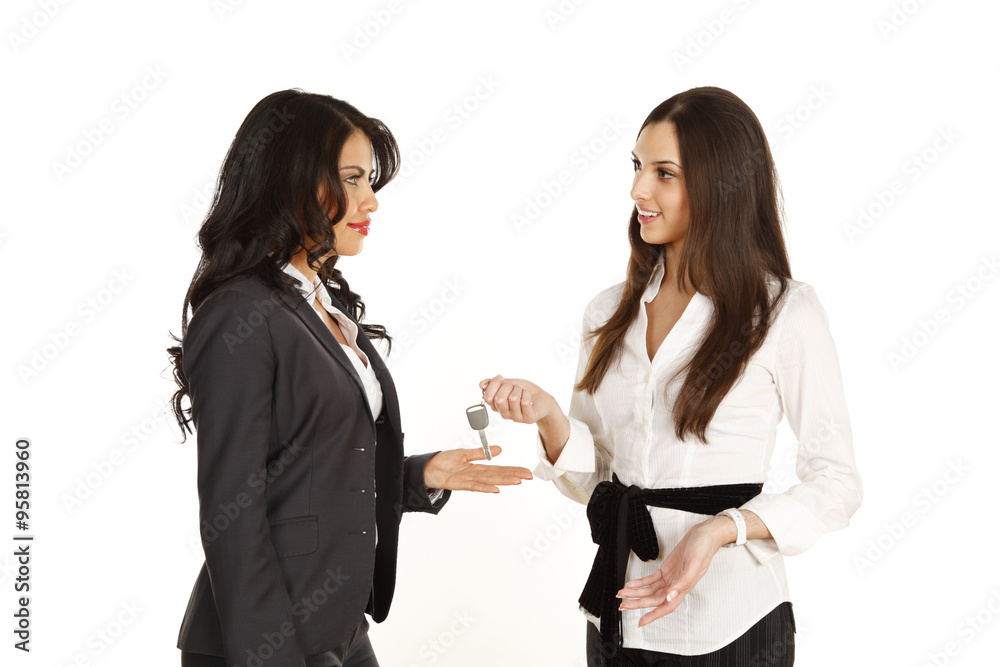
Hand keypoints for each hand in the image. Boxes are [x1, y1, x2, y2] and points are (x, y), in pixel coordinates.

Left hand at [423, 445, 532, 493]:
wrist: (426, 469)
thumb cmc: (443, 462)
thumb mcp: (464, 453)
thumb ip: (481, 453)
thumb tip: (499, 450)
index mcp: (477, 468)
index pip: (499, 469)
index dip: (513, 469)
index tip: (526, 471)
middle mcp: (475, 475)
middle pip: (498, 475)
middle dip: (514, 475)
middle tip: (529, 477)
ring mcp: (468, 481)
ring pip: (490, 480)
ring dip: (504, 481)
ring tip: (518, 481)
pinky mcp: (459, 484)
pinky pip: (474, 485)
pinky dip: (485, 487)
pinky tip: (496, 489)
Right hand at [480, 374, 570, 462]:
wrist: (541, 399)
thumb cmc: (523, 391)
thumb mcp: (507, 384)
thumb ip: (493, 384)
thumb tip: (481, 384)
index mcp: (496, 406)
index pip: (487, 397)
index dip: (493, 384)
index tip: (501, 378)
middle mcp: (504, 413)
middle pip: (499, 399)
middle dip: (508, 387)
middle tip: (514, 387)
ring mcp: (516, 417)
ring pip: (513, 398)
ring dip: (519, 390)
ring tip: (522, 392)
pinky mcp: (528, 418)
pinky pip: (524, 401)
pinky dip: (527, 394)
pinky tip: (528, 396)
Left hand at [616, 518, 730, 627]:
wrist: (704, 535)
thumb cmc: (703, 549)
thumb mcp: (694, 565)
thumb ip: (683, 583)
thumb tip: (671, 597)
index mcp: (683, 587)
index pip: (666, 607)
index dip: (653, 615)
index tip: (641, 622)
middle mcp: (676, 585)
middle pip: (654, 599)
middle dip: (638, 603)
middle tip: (623, 606)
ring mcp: (671, 577)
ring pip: (650, 590)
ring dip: (636, 592)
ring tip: (623, 594)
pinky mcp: (667, 569)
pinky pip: (651, 579)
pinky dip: (641, 582)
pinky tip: (633, 583)